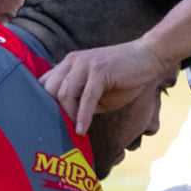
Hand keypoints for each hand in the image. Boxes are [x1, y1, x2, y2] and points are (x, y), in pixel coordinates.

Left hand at [41, 38, 178, 134]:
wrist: (148, 57)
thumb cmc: (123, 78)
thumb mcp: (97, 93)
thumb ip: (80, 103)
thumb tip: (67, 124)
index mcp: (68, 65)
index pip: (44, 84)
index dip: (42, 104)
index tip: (46, 125)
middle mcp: (72, 62)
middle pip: (48, 89)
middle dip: (52, 112)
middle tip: (59, 131)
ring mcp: (85, 64)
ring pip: (64, 93)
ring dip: (68, 116)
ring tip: (74, 132)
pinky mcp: (99, 70)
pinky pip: (86, 97)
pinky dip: (83, 116)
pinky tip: (82, 130)